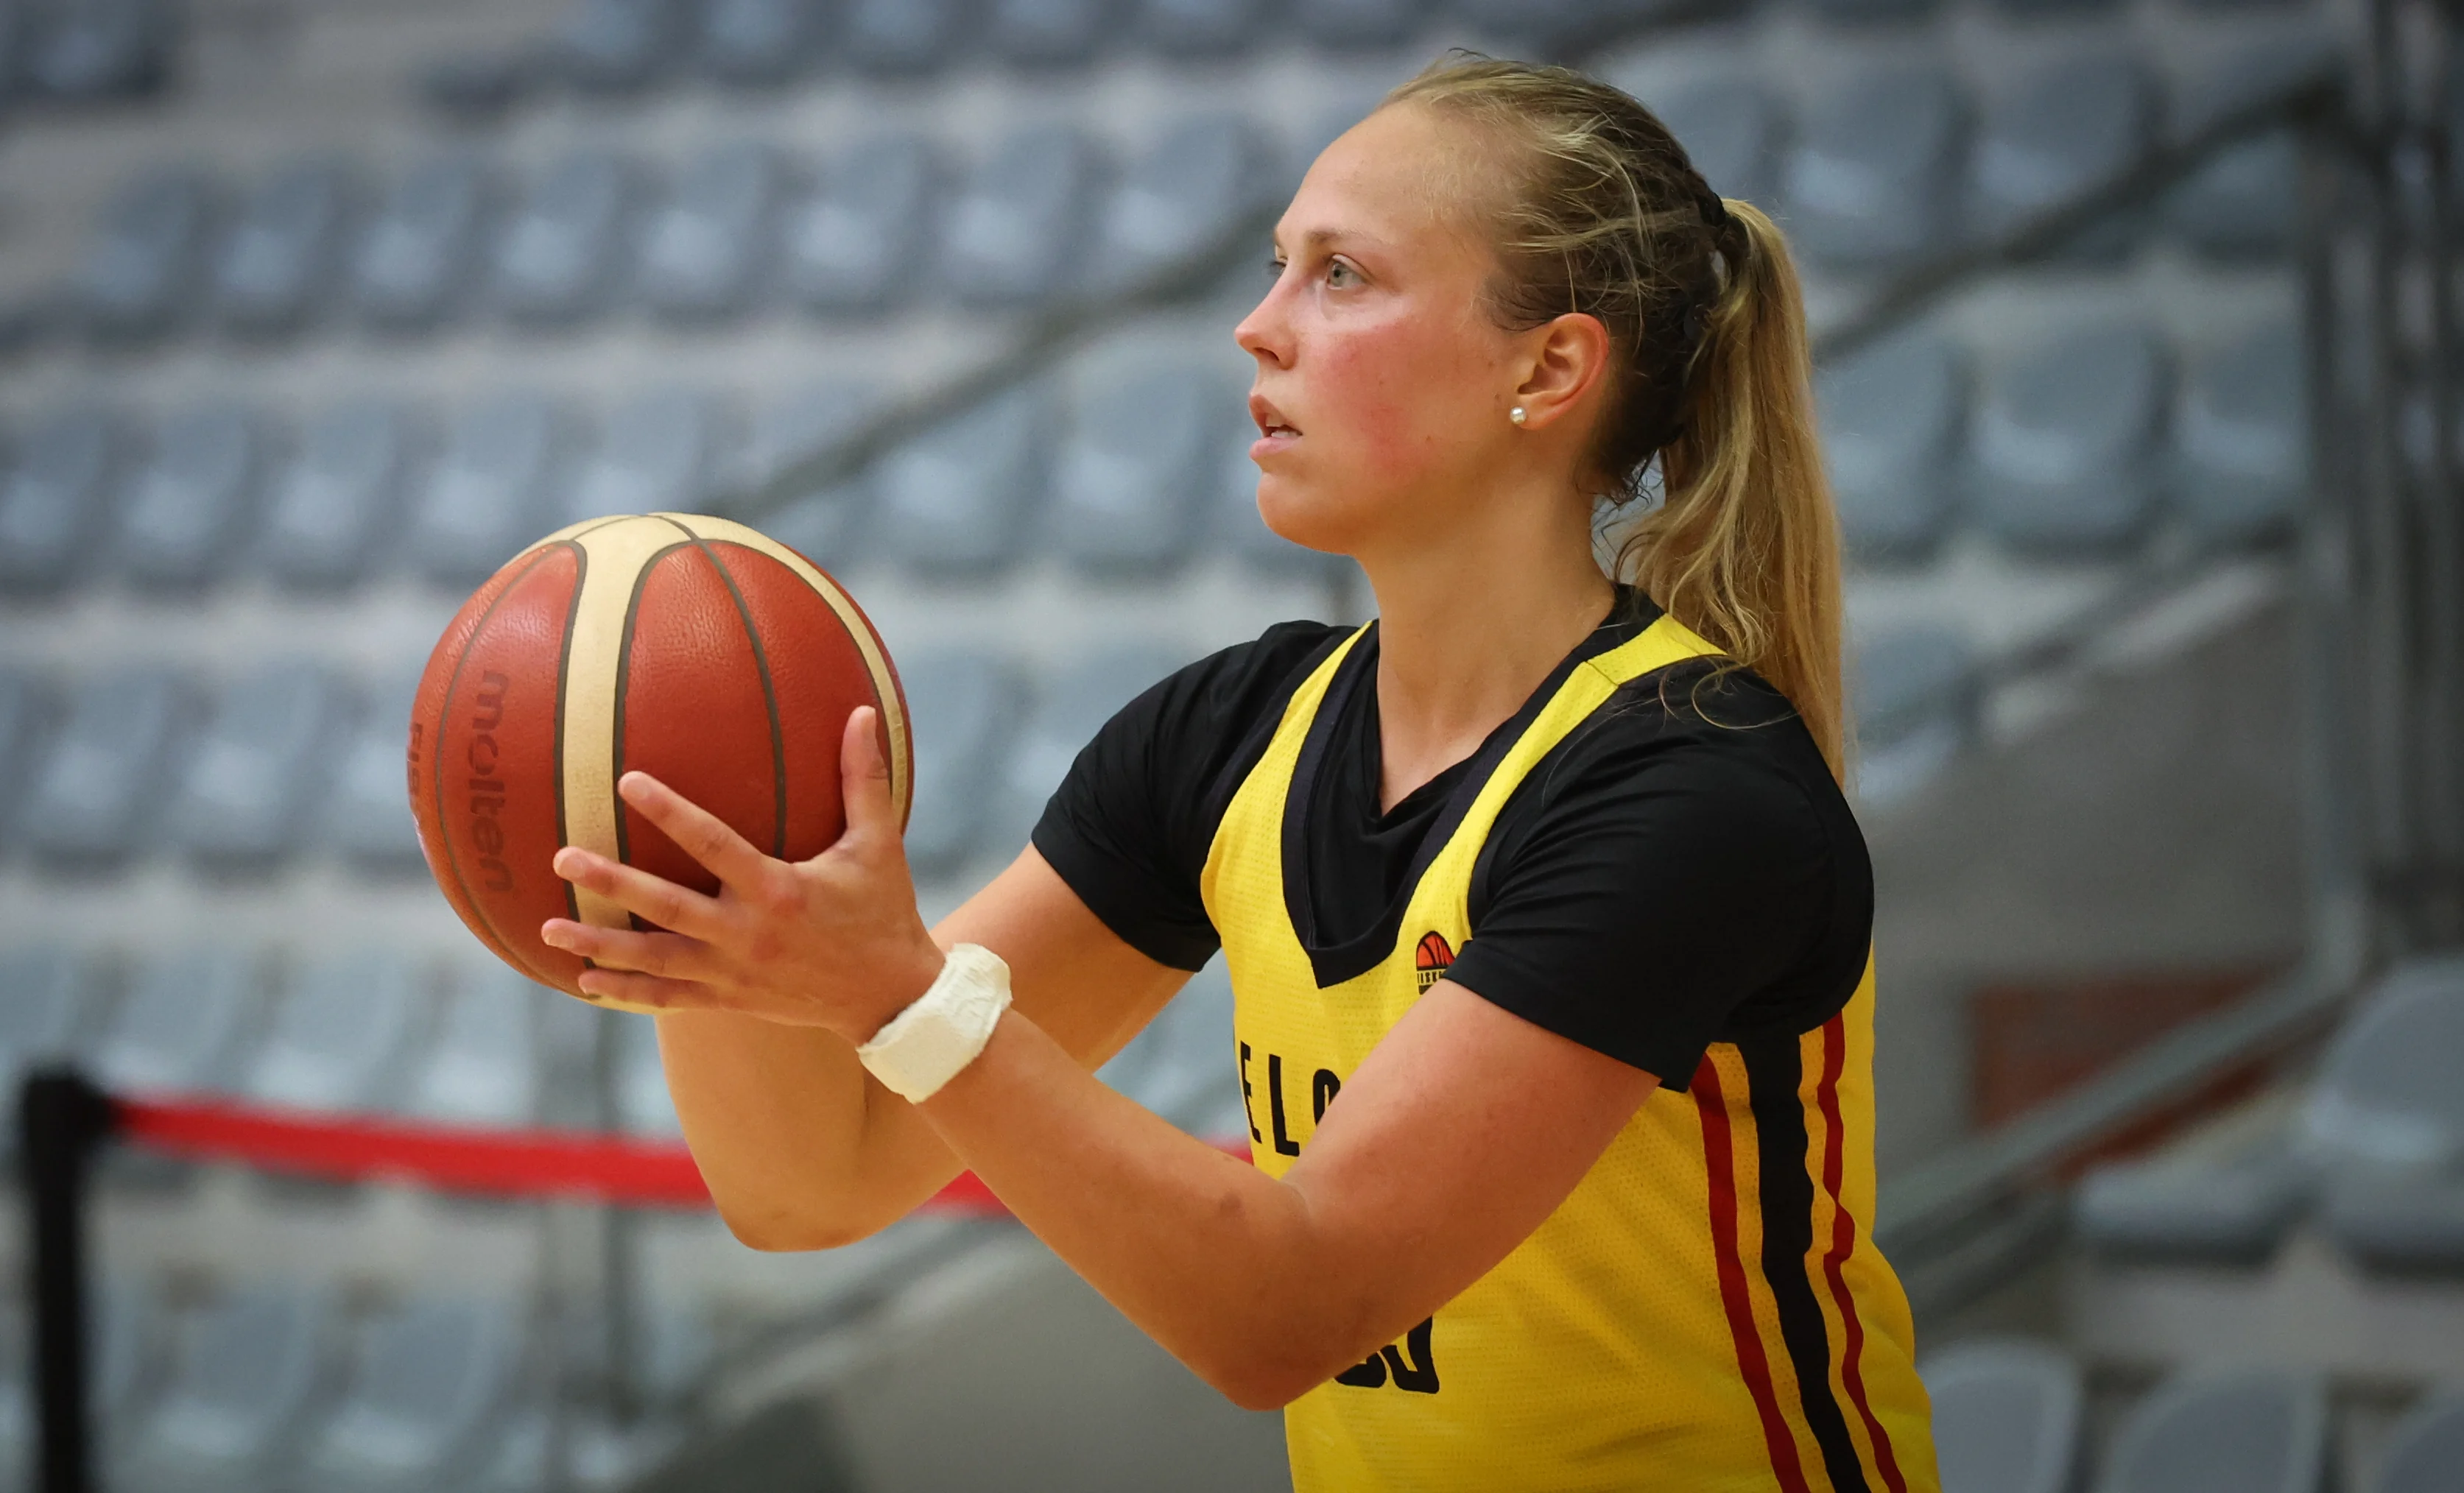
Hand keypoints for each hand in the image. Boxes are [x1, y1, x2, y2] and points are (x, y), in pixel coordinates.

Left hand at [539, 707, 945, 1043]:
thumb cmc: (885, 912)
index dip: (669, 812)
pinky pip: (668, 999)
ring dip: (601, 944)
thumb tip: (864, 712)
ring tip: (550, 929)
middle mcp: (748, 934)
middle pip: (666, 907)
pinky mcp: (730, 999)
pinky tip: (585, 981)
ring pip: (655, 960)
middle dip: (612, 884)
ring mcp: (734, 972)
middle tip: (561, 859)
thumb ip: (864, 779)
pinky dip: (626, 992)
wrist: (891, 997)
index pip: (713, 844)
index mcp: (779, 891)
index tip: (627, 781)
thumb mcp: (879, 844)